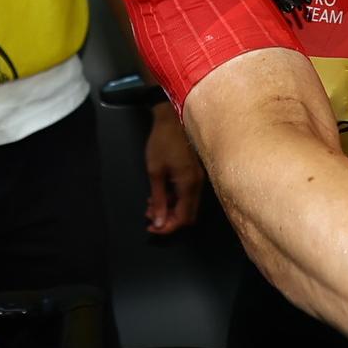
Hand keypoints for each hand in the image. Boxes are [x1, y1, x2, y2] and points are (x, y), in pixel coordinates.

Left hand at [144, 103, 203, 233]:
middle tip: (149, 217)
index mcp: (189, 185)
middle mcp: (198, 186)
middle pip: (188, 215)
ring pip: (187, 206)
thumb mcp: (155, 172)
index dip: (167, 227)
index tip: (150, 228)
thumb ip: (158, 199)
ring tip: (150, 205)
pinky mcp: (195, 175)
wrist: (173, 119)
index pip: (183, 218)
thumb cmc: (162, 143)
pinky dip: (174, 199)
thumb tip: (158, 222)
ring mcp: (198, 180)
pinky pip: (187, 195)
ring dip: (170, 209)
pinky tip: (159, 194)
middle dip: (169, 220)